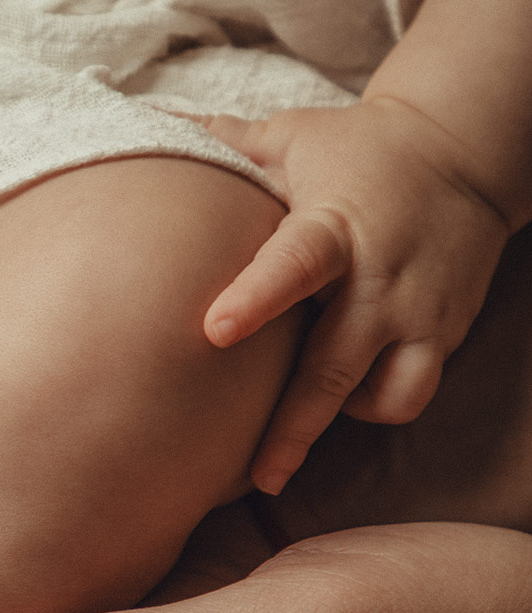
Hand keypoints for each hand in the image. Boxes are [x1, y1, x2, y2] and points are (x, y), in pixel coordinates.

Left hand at [199, 99, 513, 493]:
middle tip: (256, 474)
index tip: (212, 330)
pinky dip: (373, 407)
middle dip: (294, 425)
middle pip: (333, 367)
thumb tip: (157, 129)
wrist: (464, 151)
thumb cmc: (357, 148)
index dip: (256, 298)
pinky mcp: (443, 335)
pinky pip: (408, 394)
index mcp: (335, 227)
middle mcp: (379, 280)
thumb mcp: (294, 135)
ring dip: (334, 422)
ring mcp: (417, 313)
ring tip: (290, 439)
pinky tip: (341, 399)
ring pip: (382, 394)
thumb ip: (226, 143)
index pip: (294, 265)